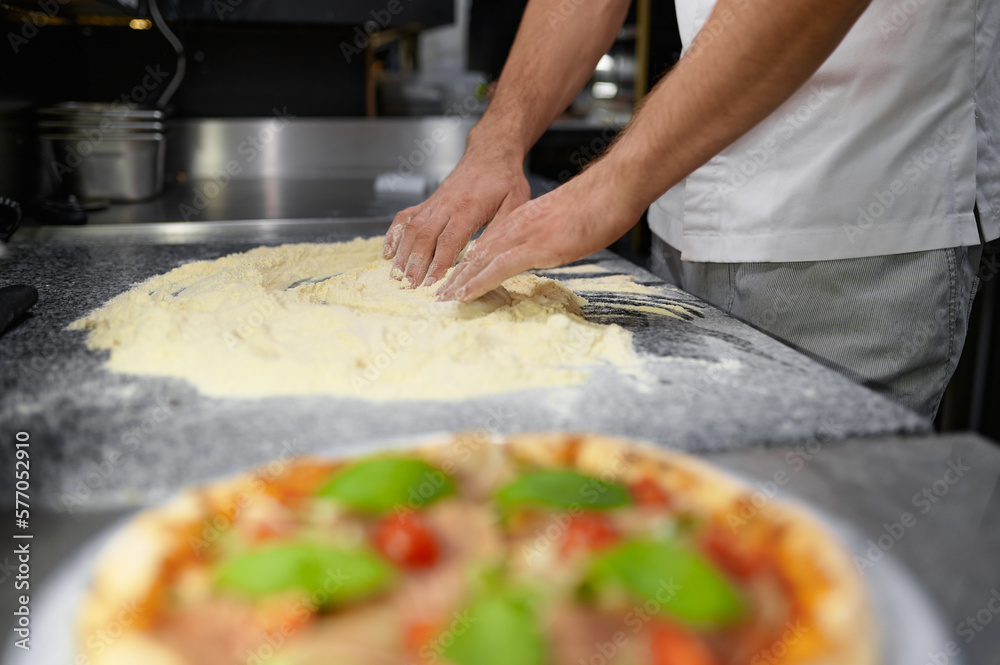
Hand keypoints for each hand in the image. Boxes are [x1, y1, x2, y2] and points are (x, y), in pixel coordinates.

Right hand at [382, 143, 530, 286]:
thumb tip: (488, 257)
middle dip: (415, 265)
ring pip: (412, 230)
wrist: (491, 152)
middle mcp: (446, 205)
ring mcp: (434, 203)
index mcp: (469, 207)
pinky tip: (388, 253)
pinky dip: (393, 235)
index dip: (438, 263)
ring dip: (403, 254)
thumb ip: (501, 230)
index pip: (449, 240)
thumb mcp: (515, 204)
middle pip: (425, 238)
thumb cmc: (505, 179)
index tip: (432, 284)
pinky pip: (405, 218)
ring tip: (397, 277)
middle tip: (409, 288)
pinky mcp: (428, 202)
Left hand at [435, 167, 641, 301]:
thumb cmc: (597, 206)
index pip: (487, 245)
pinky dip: (478, 282)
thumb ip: (548, 237)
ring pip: (480, 261)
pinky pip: (498, 267)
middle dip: (456, 276)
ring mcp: (523, 236)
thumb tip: (545, 251)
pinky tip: (464, 294)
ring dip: (459, 282)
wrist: (611, 190)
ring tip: (442, 300)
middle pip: (477, 255)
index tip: (454, 280)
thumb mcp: (564, 223)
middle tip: (437, 295)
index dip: (468, 264)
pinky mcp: (535, 247)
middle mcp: (516, 227)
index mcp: (523, 221)